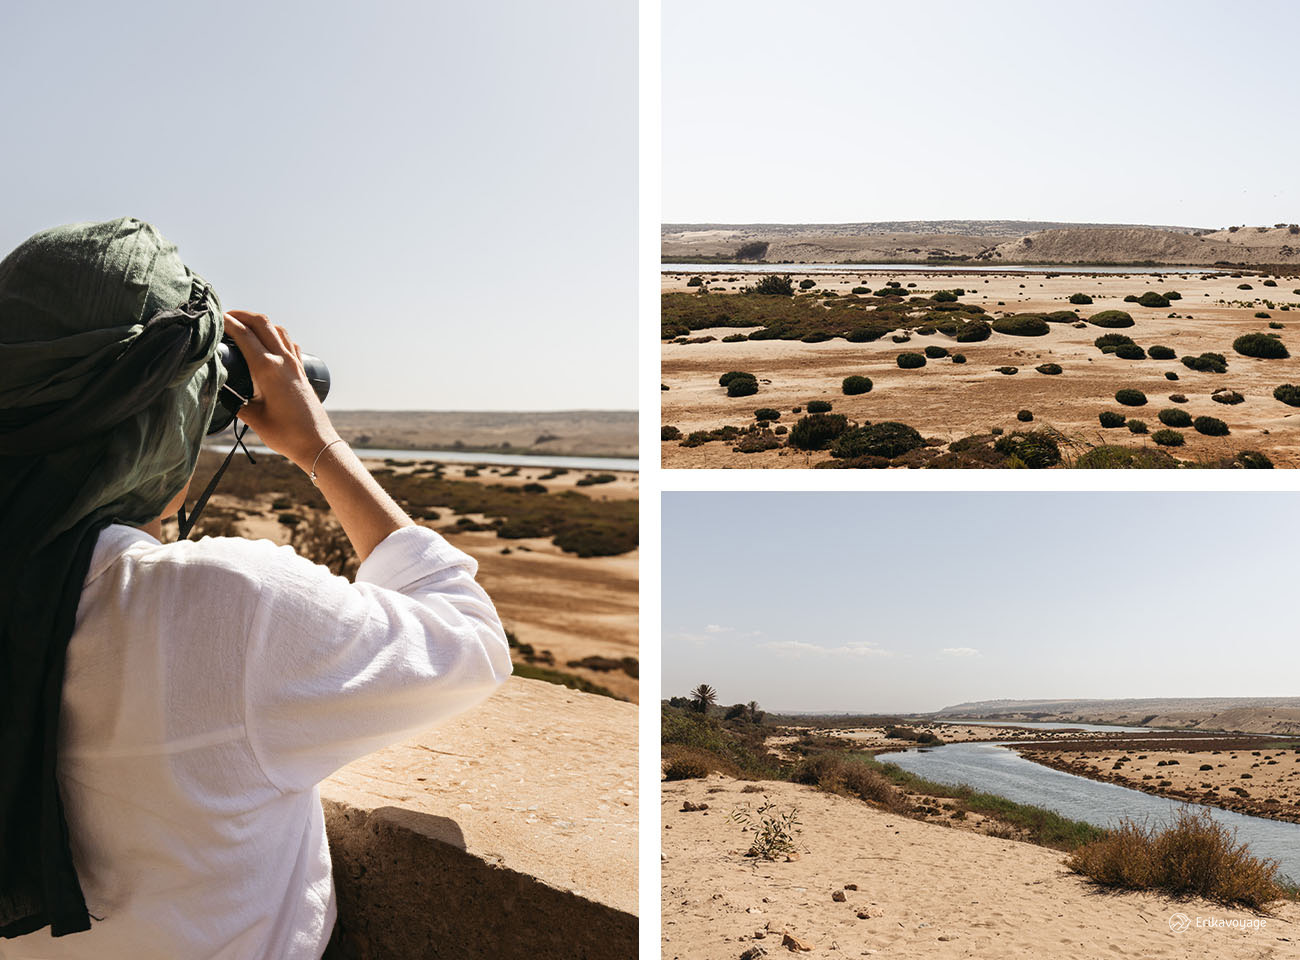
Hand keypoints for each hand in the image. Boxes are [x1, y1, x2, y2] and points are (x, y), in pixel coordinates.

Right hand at [223, 311, 339, 469]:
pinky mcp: (302, 370)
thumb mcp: (252, 417)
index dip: (227, 322)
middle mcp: (283, 360)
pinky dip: (276, 335)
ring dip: (260, 322)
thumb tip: (221, 391)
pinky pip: (289, 343)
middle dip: (242, 314)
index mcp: (267, 369)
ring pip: (278, 329)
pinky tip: (269, 341)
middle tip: (225, 315)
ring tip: (244, 324)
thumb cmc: (285, 434)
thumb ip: (234, 401)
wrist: (316, 442)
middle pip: (262, 323)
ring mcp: (295, 363)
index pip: (244, 334)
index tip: (214, 317)